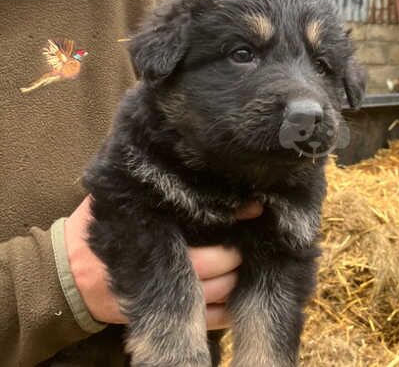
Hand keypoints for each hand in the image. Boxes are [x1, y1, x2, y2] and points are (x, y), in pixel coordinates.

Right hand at [64, 195, 262, 328]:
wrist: (69, 274)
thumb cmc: (98, 229)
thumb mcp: (118, 199)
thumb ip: (146, 184)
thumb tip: (175, 154)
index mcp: (154, 238)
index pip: (204, 233)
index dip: (234, 219)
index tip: (254, 207)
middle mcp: (162, 270)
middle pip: (216, 266)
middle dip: (237, 252)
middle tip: (250, 235)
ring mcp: (165, 299)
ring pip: (218, 294)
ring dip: (237, 279)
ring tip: (246, 260)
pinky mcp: (167, 317)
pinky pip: (208, 320)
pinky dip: (227, 311)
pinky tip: (237, 293)